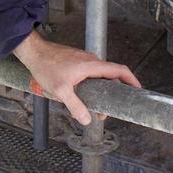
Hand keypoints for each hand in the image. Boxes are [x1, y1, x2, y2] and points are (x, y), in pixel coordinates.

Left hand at [13, 32, 140, 125]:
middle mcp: (91, 61)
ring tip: (94, 109)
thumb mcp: (61, 90)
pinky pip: (90, 75)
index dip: (132, 80)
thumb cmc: (46, 67)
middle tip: (107, 112)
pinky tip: (83, 98)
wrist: (34, 53)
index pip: (119, 70)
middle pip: (110, 77)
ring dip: (101, 92)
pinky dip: (92, 86)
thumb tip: (87, 120)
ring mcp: (84, 61)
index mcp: (92, 65)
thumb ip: (75, 106)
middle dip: (113, 94)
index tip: (138, 91)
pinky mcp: (76, 63)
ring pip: (99, 77)